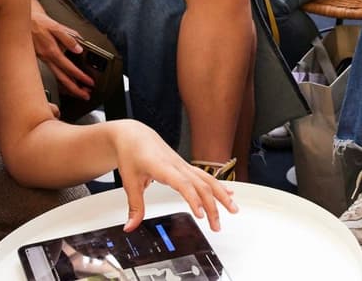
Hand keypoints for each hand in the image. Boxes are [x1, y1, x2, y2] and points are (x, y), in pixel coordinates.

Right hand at [28, 2, 94, 100]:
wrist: (22, 22)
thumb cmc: (38, 22)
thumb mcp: (56, 27)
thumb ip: (69, 38)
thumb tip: (79, 49)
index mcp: (52, 51)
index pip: (69, 68)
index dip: (80, 77)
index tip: (89, 82)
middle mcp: (47, 59)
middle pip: (62, 79)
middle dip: (75, 90)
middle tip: (85, 95)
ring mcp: (43, 61)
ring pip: (57, 78)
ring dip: (68, 87)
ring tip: (78, 92)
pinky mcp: (41, 60)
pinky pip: (53, 74)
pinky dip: (61, 81)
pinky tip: (66, 83)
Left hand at [109, 121, 237, 231]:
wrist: (134, 136)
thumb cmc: (132, 153)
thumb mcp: (129, 182)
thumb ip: (134, 206)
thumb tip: (131, 225)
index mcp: (163, 167)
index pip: (183, 184)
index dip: (193, 199)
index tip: (200, 214)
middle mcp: (177, 165)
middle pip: (201, 185)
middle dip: (212, 206)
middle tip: (216, 225)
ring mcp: (184, 165)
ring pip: (208, 180)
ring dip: (222, 196)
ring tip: (233, 210)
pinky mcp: (186, 167)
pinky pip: (206, 176)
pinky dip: (219, 186)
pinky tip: (229, 194)